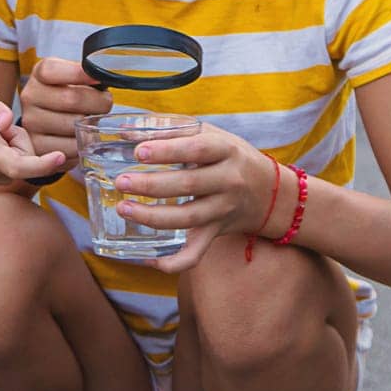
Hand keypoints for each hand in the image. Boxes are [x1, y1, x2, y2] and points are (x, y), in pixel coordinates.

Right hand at [0, 72, 66, 184]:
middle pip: (22, 166)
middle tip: (4, 124)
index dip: (42, 165)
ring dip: (16, 149)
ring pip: (16, 167)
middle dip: (23, 145)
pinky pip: (8, 167)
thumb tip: (5, 121)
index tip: (61, 156)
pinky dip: (9, 153)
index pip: (17, 167)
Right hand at [17, 58, 113, 171]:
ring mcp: (32, 122)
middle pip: (71, 99)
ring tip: (93, 120)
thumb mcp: (73, 76)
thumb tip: (107, 74)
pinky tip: (83, 135)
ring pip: (73, 125)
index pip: (53, 71)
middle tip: (105, 103)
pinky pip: (70, 147)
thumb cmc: (69, 93)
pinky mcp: (38, 146)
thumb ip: (86, 72)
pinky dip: (83, 143)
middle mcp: (30, 96)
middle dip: (97, 102)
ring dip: (91, 125)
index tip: (98, 78)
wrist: (51, 117)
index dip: (79, 74)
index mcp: (39, 74)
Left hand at [113, 126, 281, 273]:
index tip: (138, 151)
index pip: (197, 149)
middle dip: (151, 185)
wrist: (270, 192)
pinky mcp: (217, 232)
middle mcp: (229, 181)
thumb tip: (127, 132)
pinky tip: (150, 259)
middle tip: (121, 182)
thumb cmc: (229, 155)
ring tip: (124, 208)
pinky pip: (197, 253)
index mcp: (226, 150)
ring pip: (188, 219)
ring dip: (153, 217)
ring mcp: (224, 210)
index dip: (167, 151)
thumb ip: (170, 129)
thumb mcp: (209, 133)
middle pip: (189, 185)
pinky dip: (175, 262)